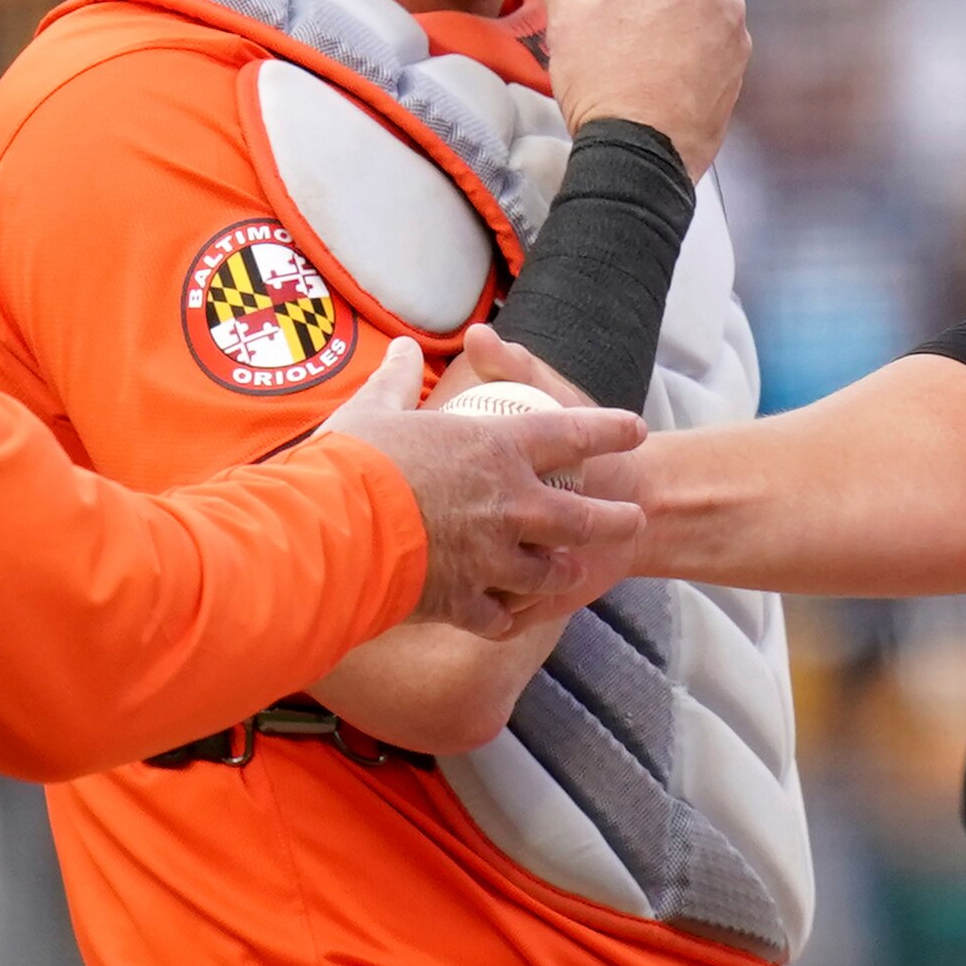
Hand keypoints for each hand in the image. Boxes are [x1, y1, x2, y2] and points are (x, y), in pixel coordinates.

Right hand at [320, 339, 644, 635]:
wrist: (331, 535)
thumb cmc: (352, 465)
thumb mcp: (377, 410)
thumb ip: (399, 381)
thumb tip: (408, 350)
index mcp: (496, 448)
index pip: (571, 433)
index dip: (608, 430)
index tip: (634, 430)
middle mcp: (510, 504)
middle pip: (581, 516)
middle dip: (613, 519)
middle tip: (633, 520)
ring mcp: (493, 558)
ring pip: (548, 572)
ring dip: (562, 571)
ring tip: (571, 571)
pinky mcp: (466, 601)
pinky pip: (499, 615)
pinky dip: (504, 615)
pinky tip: (505, 615)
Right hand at [516, 0, 746, 175]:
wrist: (641, 159)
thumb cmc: (605, 82)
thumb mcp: (569, 18)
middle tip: (590, 26)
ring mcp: (733, 36)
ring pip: (683, 11)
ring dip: (651, 21)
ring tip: (616, 55)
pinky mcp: (736, 73)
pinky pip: (701, 45)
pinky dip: (676, 51)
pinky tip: (645, 77)